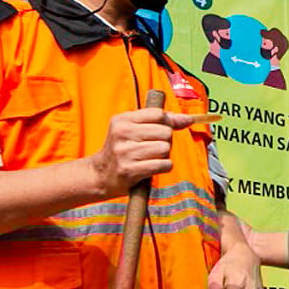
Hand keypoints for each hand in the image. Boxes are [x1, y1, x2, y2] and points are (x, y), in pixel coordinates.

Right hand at [89, 107, 214, 196]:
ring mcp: (125, 152)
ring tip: (151, 158)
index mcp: (122, 120)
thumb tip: (187, 119)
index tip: (162, 131)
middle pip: (165, 132)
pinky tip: (152, 167)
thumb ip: (161, 122)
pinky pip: (163, 165)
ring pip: (165, 149)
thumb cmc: (122, 150)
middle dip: (165, 141)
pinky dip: (163, 167)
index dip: (167, 123)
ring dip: (163, 156)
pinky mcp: (130, 170)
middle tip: (153, 148)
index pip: (158, 114)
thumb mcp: (134, 130)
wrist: (100, 175)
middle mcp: (122, 133)